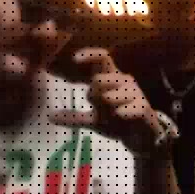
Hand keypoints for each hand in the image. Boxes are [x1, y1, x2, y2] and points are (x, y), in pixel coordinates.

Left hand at [51, 48, 170, 157]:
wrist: (141, 138)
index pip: (102, 58)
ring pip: (116, 93)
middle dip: (96, 92)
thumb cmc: (117, 123)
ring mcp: (136, 95)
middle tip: (99, 104)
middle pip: (104, 77)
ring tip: (113, 113)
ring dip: (109, 103)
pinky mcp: (144, 108)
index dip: (89, 55)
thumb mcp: (93, 120)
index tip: (74, 59)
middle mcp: (125, 83)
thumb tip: (49, 116)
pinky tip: (120, 115)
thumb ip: (74, 117)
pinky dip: (123, 111)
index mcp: (112, 80)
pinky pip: (131, 107)